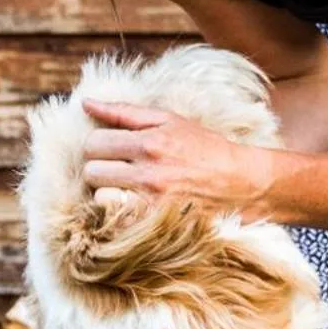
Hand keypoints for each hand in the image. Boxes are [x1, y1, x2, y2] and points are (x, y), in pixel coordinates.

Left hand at [82, 100, 273, 214]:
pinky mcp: (156, 226)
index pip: (93, 144)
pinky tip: (134, 207)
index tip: (113, 150)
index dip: (99, 146)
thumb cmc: (205, 149)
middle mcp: (148, 173)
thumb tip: (85, 102)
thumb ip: (124, 112)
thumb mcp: (170, 121)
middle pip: (91, 172)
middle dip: (101, 169)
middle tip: (120, 170)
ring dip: (108, 194)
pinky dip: (119, 215)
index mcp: (149, 142)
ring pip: (99, 198)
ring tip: (127, 189)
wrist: (242, 184)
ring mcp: (152, 203)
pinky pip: (115, 221)